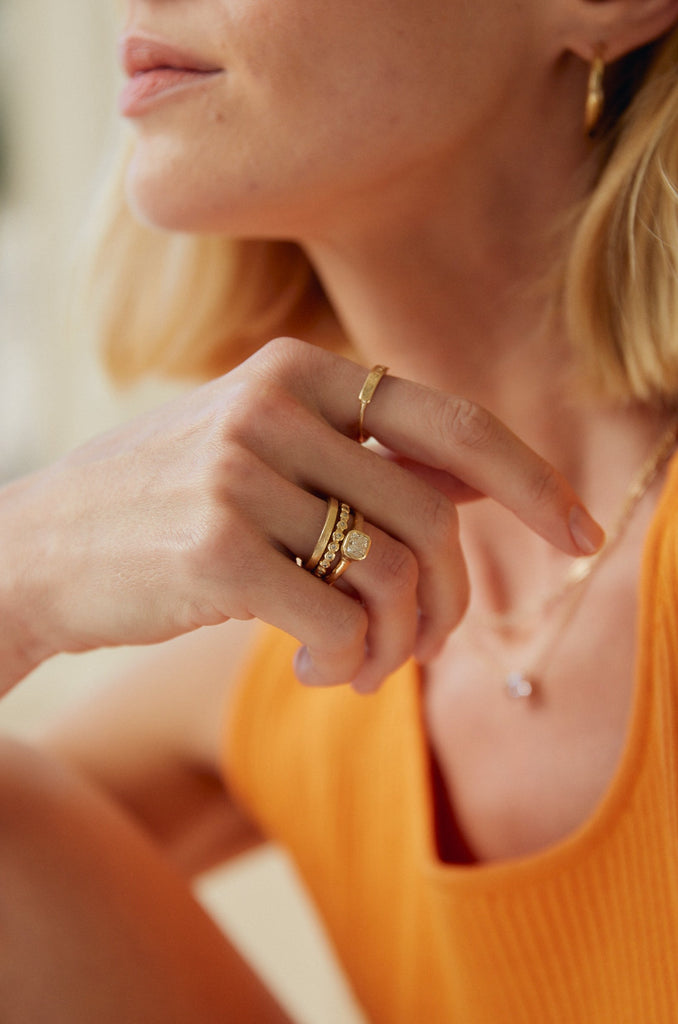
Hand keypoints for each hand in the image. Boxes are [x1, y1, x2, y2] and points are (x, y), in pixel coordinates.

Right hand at [0, 338, 602, 694]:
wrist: (34, 551)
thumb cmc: (162, 508)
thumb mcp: (264, 459)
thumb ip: (368, 460)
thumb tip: (475, 480)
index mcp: (296, 369)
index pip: (451, 421)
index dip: (530, 478)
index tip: (581, 532)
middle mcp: (271, 405)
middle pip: (431, 520)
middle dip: (447, 605)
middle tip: (421, 647)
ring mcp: (238, 471)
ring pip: (393, 577)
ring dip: (397, 646)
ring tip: (360, 664)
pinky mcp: (214, 549)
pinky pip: (341, 623)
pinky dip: (349, 665)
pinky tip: (315, 668)